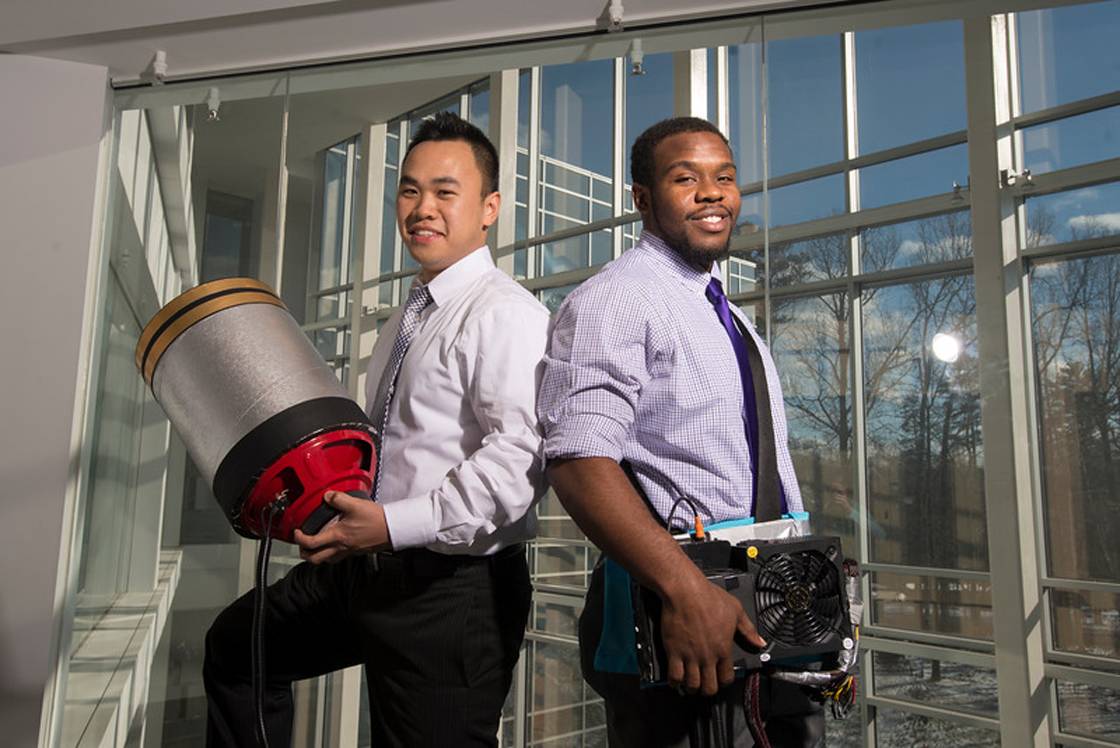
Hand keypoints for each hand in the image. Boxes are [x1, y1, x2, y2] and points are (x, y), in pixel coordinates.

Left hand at [293, 491, 390, 563]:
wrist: (393, 529)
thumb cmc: (376, 520)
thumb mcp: (355, 505)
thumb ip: (338, 498)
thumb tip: (327, 496)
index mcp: (337, 536)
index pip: (311, 543)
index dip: (299, 539)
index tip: (296, 532)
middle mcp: (341, 547)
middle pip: (316, 559)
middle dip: (305, 553)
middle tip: (302, 545)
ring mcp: (349, 552)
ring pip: (326, 561)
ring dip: (317, 556)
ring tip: (314, 547)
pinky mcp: (356, 552)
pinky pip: (338, 558)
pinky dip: (330, 554)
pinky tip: (334, 545)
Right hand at [659, 569, 765, 695]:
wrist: (685, 590)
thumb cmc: (708, 597)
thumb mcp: (736, 610)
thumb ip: (748, 630)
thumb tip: (760, 642)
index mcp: (723, 648)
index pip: (727, 678)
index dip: (724, 682)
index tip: (720, 679)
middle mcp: (708, 656)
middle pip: (709, 687)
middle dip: (707, 689)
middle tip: (704, 685)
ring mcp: (690, 655)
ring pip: (692, 685)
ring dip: (691, 687)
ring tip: (690, 684)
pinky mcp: (674, 651)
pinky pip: (674, 676)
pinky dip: (675, 682)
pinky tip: (676, 679)